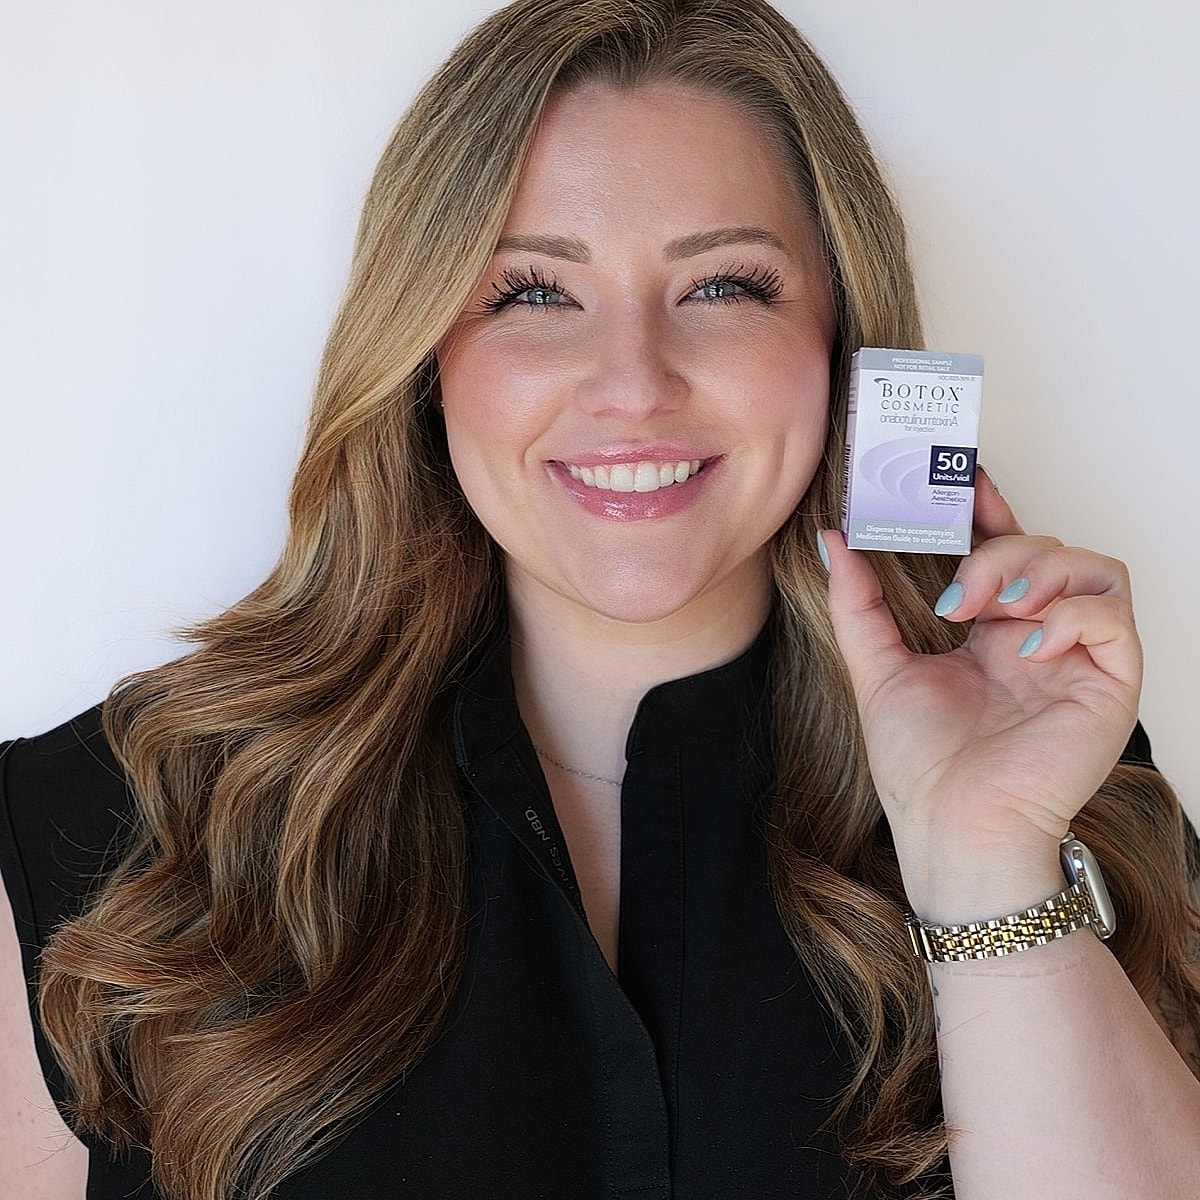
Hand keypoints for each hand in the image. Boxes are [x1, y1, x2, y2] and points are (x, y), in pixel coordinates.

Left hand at [820, 473, 1141, 920]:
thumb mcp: (877, 670)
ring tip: (996, 607)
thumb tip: (834, 541)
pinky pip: (1114, 616)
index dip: (992, 509)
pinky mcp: (1111, 683)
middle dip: (1002, 552)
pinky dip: (1072, 614)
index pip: (1008, 550)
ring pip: (1094, 568)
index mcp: (992, 634)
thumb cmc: (921, 767)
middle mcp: (1040, 640)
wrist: (953, 829)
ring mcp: (1078, 660)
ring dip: (1042, 570)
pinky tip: (1024, 643)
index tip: (961, 479)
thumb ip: (857, 604)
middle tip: (958, 593)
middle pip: (1050, 549)